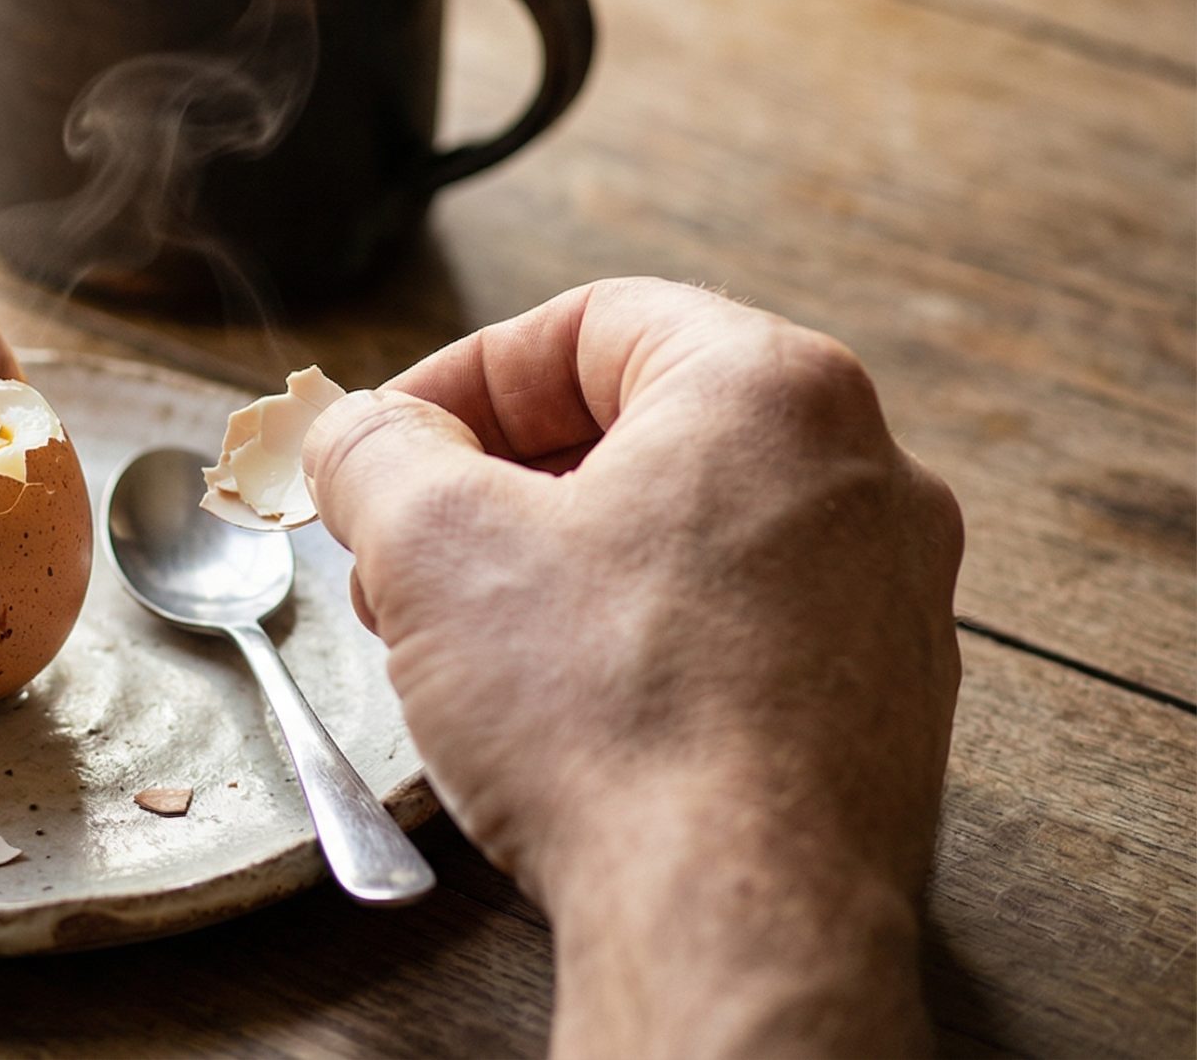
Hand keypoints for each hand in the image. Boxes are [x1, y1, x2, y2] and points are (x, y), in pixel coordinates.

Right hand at [304, 277, 961, 1057]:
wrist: (734, 920)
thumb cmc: (607, 716)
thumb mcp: (430, 541)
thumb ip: (373, 449)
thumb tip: (355, 434)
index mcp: (773, 389)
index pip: (587, 325)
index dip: (455, 380)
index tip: (383, 445)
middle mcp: (863, 474)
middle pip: (637, 429)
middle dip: (494, 485)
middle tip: (401, 551)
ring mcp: (888, 596)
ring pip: (683, 533)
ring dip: (552, 567)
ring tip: (459, 642)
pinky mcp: (881, 704)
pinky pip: (735, 628)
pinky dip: (634, 642)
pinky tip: (556, 713)